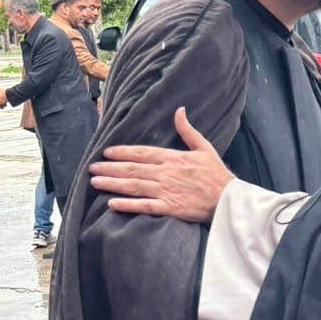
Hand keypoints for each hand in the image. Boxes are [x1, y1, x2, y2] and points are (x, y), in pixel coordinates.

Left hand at [89, 107, 232, 222]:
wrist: (228, 200)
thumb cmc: (216, 174)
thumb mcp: (204, 147)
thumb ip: (188, 130)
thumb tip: (179, 111)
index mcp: (173, 158)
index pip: (142, 153)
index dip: (122, 152)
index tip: (106, 151)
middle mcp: (165, 173)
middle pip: (132, 169)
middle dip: (110, 168)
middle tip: (92, 167)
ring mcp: (166, 191)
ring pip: (133, 186)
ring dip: (112, 184)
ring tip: (95, 182)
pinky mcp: (169, 208)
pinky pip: (144, 206)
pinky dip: (127, 205)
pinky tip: (112, 204)